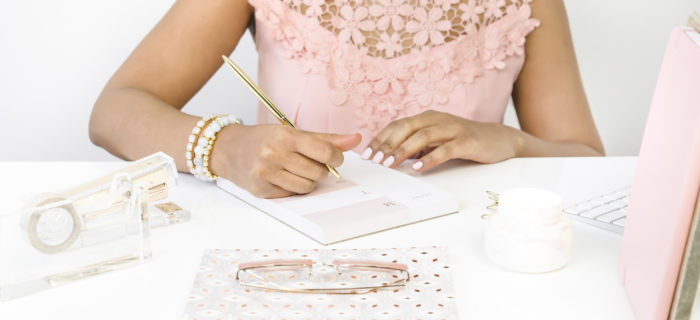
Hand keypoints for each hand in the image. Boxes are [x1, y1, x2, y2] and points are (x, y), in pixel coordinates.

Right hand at [211, 124, 360, 197]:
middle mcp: (274, 154)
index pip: (325, 151)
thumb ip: (325, 139)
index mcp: (285, 136)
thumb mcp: (292, 133)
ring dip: (308, 182)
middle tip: (310, 164)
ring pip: (306, 187)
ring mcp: (266, 173)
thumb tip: (356, 139)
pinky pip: (291, 195)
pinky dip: (292, 189)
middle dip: (320, 171)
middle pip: (317, 172)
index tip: (335, 159)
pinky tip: (282, 178)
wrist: (228, 149)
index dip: (336, 158)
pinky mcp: (260, 190)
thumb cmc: (264, 139)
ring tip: (296, 171)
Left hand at [362, 110, 521, 170]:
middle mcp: (438, 120)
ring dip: (403, 151)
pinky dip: (429, 159)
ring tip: (390, 165)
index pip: (398, 125)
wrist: (500, 139)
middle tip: (374, 160)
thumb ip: (417, 147)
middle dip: (387, 144)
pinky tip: (418, 169)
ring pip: (423, 137)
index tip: (366, 154)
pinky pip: (445, 149)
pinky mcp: (467, 141)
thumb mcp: (436, 142)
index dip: (381, 139)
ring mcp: (453, 129)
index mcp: (427, 118)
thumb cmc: (463, 142)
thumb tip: (390, 159)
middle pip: (406, 128)